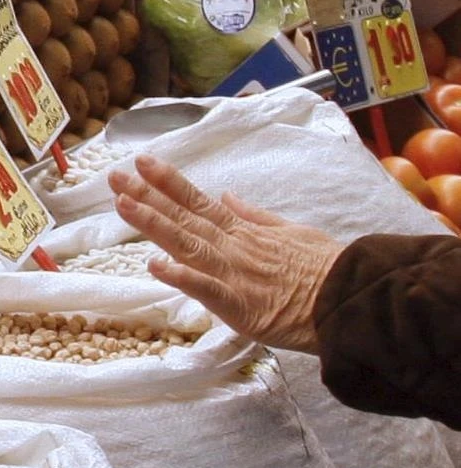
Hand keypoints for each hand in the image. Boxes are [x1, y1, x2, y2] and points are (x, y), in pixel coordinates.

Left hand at [107, 155, 343, 352]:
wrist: (353, 301)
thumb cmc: (327, 270)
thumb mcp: (293, 232)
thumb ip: (255, 217)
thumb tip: (226, 196)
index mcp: (243, 233)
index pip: (198, 203)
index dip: (168, 183)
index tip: (141, 162)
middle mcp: (232, 248)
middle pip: (183, 219)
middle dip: (147, 196)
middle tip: (114, 176)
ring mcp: (233, 274)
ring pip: (187, 244)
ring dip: (154, 224)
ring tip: (123, 205)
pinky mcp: (239, 305)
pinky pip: (206, 289)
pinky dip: (182, 276)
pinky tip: (156, 266)